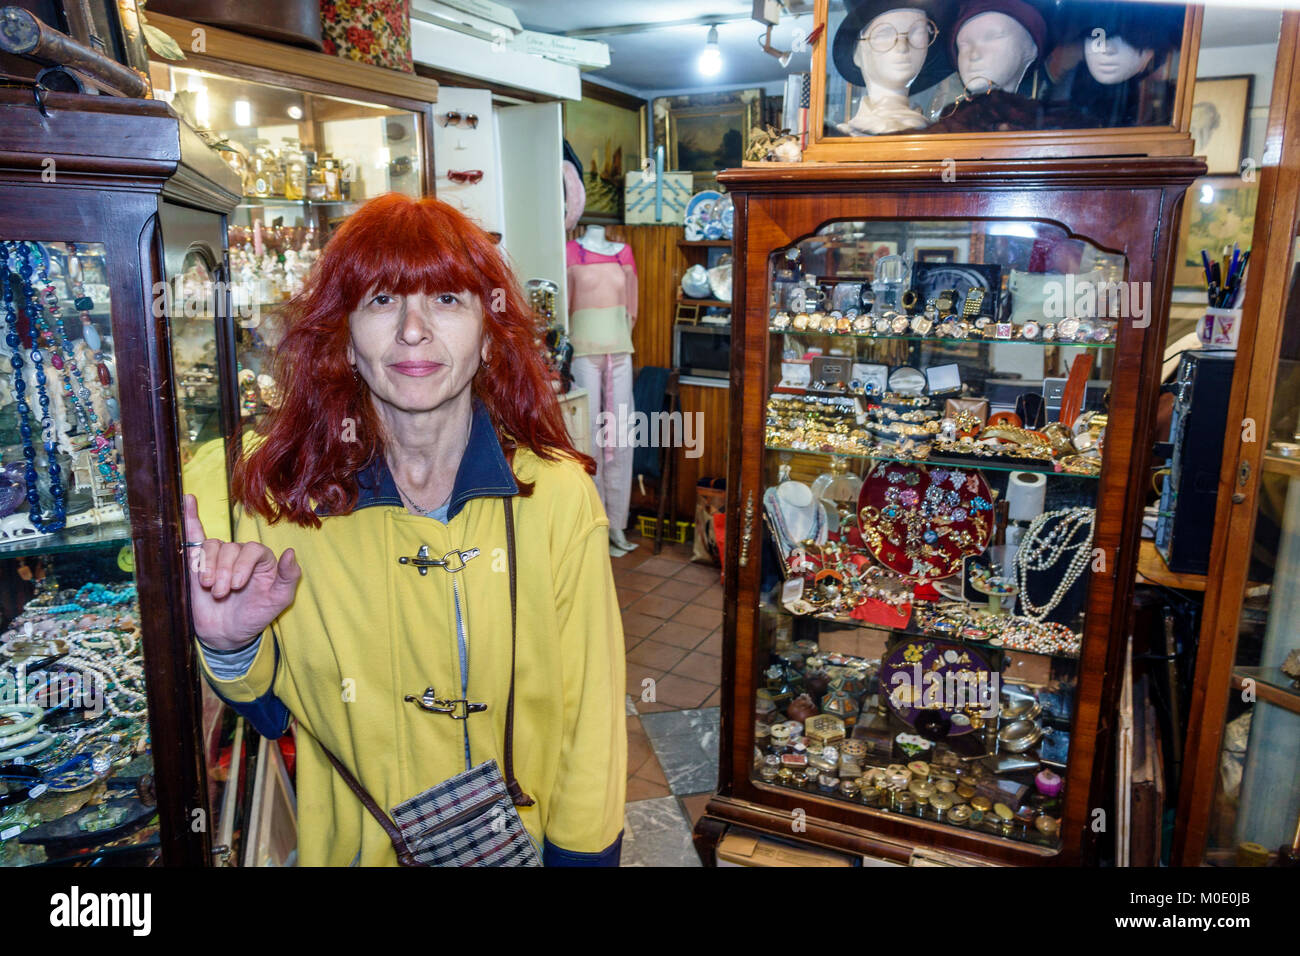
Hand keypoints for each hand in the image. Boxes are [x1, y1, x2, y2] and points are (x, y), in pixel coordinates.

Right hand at [184, 493, 300, 650]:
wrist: (228, 633)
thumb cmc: (256, 615)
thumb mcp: (279, 600)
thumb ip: (289, 576)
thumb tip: (290, 552)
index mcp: (262, 559)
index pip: (252, 549)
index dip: (242, 565)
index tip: (236, 585)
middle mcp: (241, 554)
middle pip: (230, 549)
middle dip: (224, 572)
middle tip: (222, 594)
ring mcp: (219, 557)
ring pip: (212, 546)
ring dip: (208, 566)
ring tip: (209, 586)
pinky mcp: (199, 562)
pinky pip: (195, 536)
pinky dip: (190, 518)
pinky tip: (188, 501)